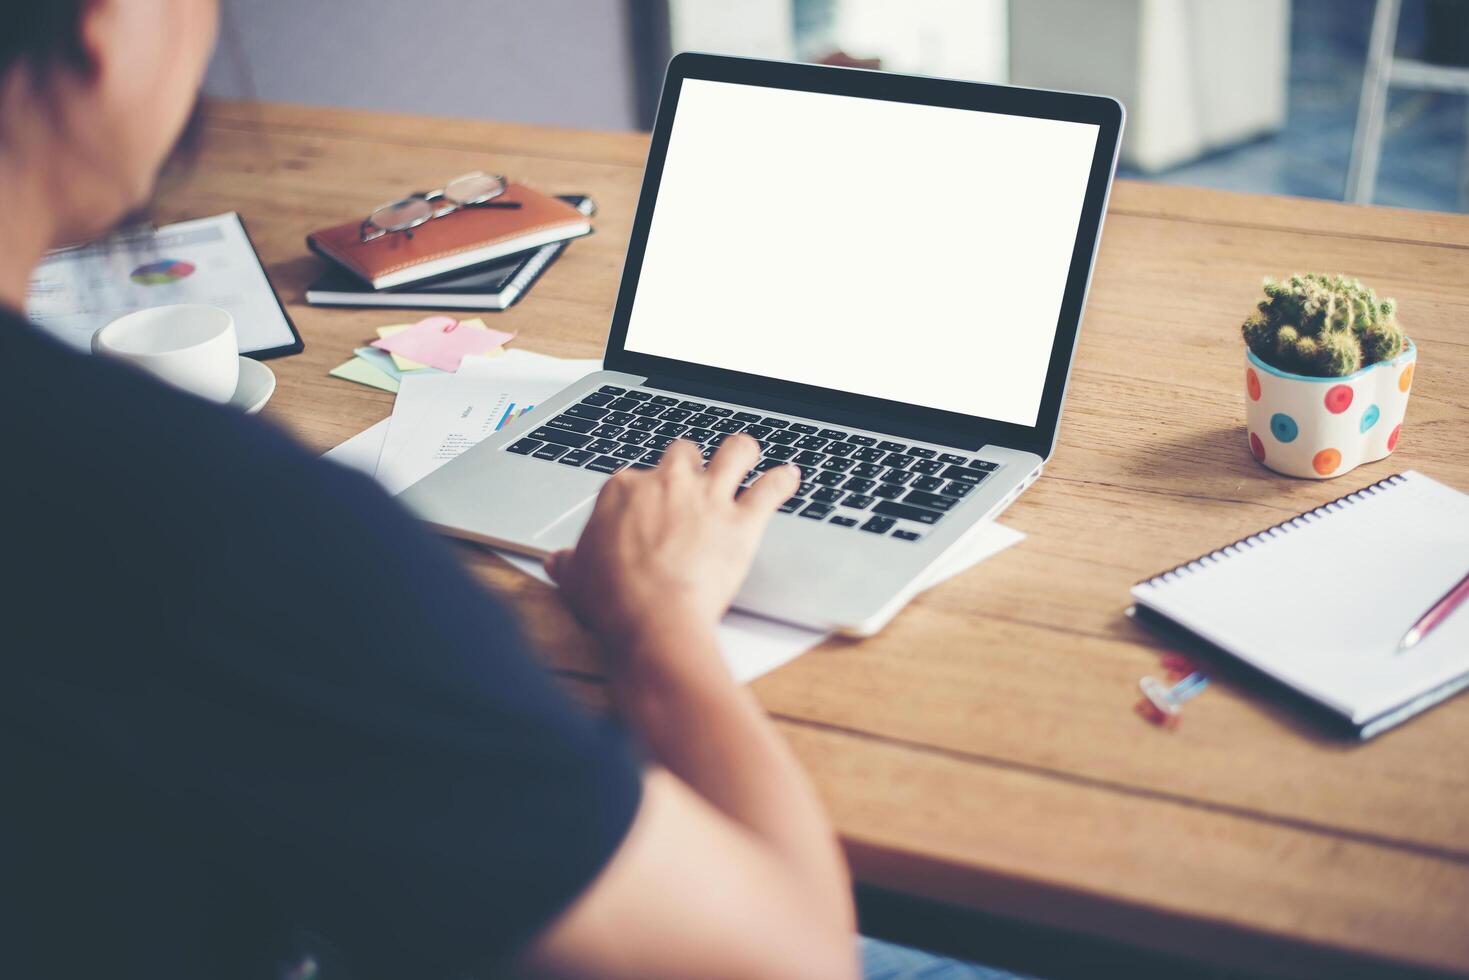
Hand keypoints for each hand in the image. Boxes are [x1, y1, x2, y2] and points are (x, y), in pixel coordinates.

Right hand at [546, 435, 798, 662]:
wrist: (652, 621)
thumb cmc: (614, 601)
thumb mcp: (576, 579)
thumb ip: (570, 562)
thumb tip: (559, 560)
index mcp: (622, 489)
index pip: (636, 476)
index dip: (645, 492)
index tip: (649, 507)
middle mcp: (667, 482)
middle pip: (683, 454)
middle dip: (690, 464)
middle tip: (694, 479)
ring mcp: (707, 497)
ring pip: (734, 451)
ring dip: (742, 452)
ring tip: (746, 455)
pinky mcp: (742, 520)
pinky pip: (771, 487)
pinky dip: (784, 480)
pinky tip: (790, 477)